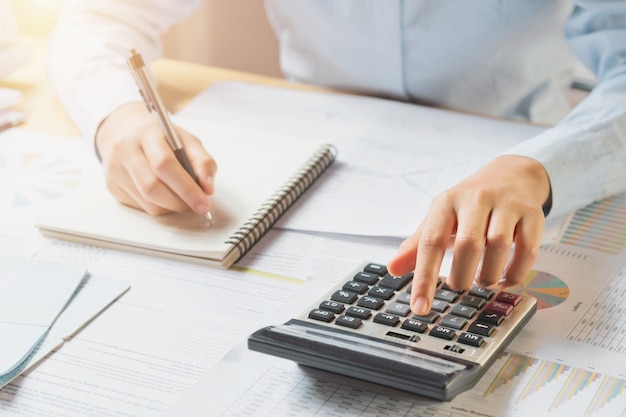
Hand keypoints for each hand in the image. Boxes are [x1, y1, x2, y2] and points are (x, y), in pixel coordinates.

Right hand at [95, 102, 216, 215]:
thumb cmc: (161, 137)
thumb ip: (202, 161)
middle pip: (152, 188)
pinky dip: (160, 206)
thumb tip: (208, 189)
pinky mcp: (112, 186)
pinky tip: (166, 196)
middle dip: (181, 202)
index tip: (204, 203)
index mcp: (146, 133)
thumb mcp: (186, 139)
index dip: (187, 188)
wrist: (123, 130)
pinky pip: (142, 207)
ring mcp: (115, 170)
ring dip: (173, 207)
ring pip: (148, 202)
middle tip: (199, 206)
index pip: (164, 165)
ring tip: (184, 199)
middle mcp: (125, 150)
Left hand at [387, 155, 550, 314]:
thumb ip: (417, 245)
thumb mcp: (439, 218)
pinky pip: (527, 250)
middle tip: (459, 286)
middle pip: (468, 245)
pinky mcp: (533, 214)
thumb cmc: (469, 204)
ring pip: (499, 246)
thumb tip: (393, 269)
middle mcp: (475, 200)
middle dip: (462, 276)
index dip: (424, 278)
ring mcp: (506, 205)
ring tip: (482, 281)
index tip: (420, 307)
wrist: (511, 175)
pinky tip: (506, 279)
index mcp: (446, 203)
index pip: (431, 242)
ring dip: (489, 275)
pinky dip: (516, 273)